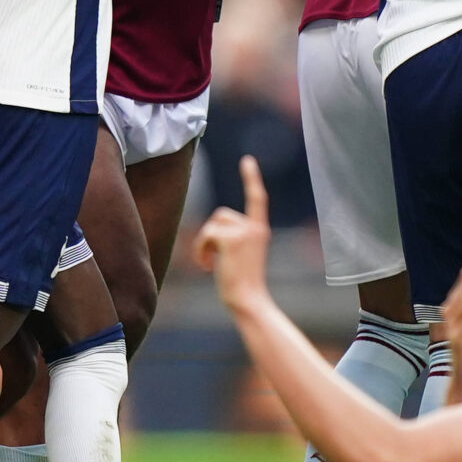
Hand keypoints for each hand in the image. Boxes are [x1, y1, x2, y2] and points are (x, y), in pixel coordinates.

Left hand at [193, 154, 272, 311]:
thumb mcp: (242, 256)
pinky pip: (206, 235)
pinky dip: (200, 250)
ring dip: (204, 243)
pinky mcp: (231, 240)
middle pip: (221, 214)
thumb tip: (212, 232)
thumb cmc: (243, 285)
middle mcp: (255, 227)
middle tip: (212, 258)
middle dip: (211, 234)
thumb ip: (234, 238)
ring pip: (212, 224)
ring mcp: (244, 233)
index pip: (257, 198)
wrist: (249, 301)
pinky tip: (207, 266)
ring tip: (210, 263)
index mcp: (260, 230)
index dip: (251, 178)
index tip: (247, 161)